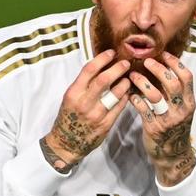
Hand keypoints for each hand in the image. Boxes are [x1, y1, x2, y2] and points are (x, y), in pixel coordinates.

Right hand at [42, 50, 131, 169]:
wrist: (66, 142)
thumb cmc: (69, 116)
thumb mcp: (71, 97)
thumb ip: (84, 84)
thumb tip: (101, 65)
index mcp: (73, 92)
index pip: (89, 69)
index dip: (103, 58)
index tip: (112, 52)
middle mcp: (84, 102)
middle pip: (104, 79)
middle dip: (118, 68)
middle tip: (126, 63)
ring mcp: (96, 114)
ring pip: (116, 93)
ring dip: (125, 83)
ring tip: (128, 78)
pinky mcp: (106, 124)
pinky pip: (120, 107)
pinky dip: (126, 97)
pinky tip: (127, 93)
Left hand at [128, 51, 195, 186]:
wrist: (173, 154)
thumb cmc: (175, 127)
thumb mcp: (182, 109)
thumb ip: (176, 92)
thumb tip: (164, 67)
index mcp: (190, 102)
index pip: (187, 77)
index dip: (175, 63)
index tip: (164, 54)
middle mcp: (181, 110)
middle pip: (171, 83)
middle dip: (158, 69)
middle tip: (146, 61)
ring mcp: (167, 119)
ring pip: (155, 95)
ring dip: (142, 82)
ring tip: (132, 75)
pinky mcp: (154, 128)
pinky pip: (143, 109)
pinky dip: (135, 99)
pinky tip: (130, 94)